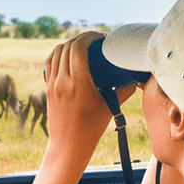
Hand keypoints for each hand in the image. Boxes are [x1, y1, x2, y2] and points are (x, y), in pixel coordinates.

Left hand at [42, 32, 136, 170]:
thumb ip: (123, 91)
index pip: (78, 47)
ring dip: (68, 44)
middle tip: (95, 41)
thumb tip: (136, 78)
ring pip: (55, 52)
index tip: (101, 37)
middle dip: (81, 38)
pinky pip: (49, 63)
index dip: (89, 36)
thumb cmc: (90, 130)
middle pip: (67, 46)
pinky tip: (68, 57)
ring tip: (83, 46)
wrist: (67, 147)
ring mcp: (52, 84)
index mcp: (78, 83)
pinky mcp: (47, 89)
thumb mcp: (109, 109)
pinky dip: (58, 54)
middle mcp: (62, 81)